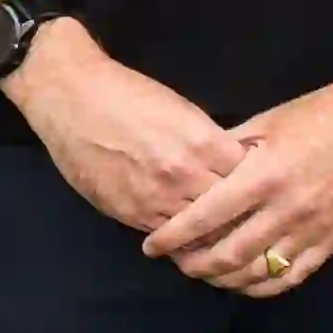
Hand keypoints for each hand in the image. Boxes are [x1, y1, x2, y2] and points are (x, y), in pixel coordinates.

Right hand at [1, 25, 244, 237]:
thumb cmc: (127, 94)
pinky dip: (182, 238)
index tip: (262, 189)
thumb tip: (233, 166)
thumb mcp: (181, 109)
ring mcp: (156, 198)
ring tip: (225, 237)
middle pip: (230, 210)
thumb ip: (209, 142)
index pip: (249, 178)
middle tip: (250, 221)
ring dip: (213, 233)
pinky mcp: (131, 213)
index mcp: (203, 142)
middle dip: (241, 215)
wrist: (71, 98)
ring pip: (201, 231)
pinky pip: (169, 237)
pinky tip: (191, 237)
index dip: (258, 184)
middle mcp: (184, 174)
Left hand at [140, 86, 332, 298]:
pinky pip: (291, 277)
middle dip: (194, 264)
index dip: (173, 236)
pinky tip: (243, 284)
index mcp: (263, 175)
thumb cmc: (319, 115)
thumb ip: (228, 149)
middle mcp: (285, 209)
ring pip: (257, 272)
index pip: (205, 217)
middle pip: (227, 254)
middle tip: (176, 263)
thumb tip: (194, 169)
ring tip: (204, 274)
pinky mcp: (332, 243)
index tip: (151, 245)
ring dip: (224, 279)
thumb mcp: (266, 122)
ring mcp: (311, 230)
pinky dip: (261, 287)